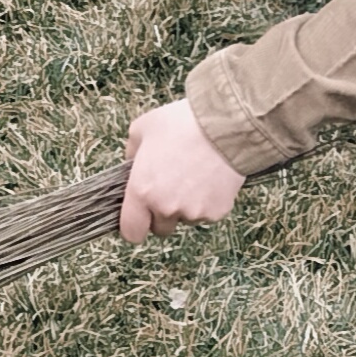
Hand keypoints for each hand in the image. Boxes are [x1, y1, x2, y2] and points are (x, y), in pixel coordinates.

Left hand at [119, 99, 244, 239]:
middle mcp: (166, 207)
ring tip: (192, 175)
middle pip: (161, 228)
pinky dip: (206, 201)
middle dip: (162, 213)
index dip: (134, 226)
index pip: (132, 232)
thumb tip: (133, 167)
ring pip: (185, 219)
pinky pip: (206, 213)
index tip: (139, 216)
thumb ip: (131, 155)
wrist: (223, 126)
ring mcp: (194, 212)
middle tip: (169, 186)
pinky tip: (208, 177)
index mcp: (142, 191)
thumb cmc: (180, 124)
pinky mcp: (217, 212)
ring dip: (185, 206)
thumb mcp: (141, 130)